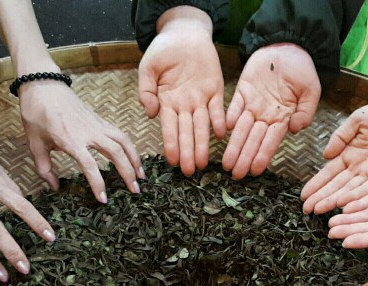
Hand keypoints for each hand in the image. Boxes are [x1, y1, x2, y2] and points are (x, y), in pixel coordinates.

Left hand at [20, 77, 144, 201]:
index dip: (98, 184)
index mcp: (70, 139)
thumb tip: (55, 188)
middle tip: (135, 191)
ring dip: (135, 159)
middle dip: (128, 173)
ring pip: (124, 141)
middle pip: (116, 152)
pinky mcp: (100, 120)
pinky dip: (130, 147)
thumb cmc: (36, 114)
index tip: (103, 199)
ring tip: (142, 176)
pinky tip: (133, 159)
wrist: (42, 85)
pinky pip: (120, 134)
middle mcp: (88, 132)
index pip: (90, 165)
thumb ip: (45, 168)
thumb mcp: (34, 144)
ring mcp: (97, 124)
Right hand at [139, 6, 225, 175]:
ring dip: (203, 144)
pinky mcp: (215, 90)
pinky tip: (220, 134)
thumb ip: (146, 91)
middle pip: (186, 132)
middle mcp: (184, 105)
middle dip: (187, 152)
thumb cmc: (163, 50)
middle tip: (190, 171)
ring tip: (203, 162)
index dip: (171, 145)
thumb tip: (151, 113)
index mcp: (166, 102)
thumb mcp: (147, 68)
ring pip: (202, 126)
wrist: (183, 32)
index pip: (169, 128)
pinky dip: (219, 120)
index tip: (172, 161)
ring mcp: (200, 99)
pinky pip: (218, 109)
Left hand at [223, 43, 319, 179]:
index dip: (263, 155)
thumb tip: (295, 129)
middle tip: (236, 174)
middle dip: (244, 157)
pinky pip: (233, 107)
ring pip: (241, 129)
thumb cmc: (302, 70)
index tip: (256, 170)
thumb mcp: (312, 90)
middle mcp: (266, 115)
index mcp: (283, 117)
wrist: (288, 46)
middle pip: (253, 139)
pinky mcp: (242, 91)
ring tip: (227, 163)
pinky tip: (223, 131)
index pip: (271, 141)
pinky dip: (228, 118)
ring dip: (234, 146)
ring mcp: (253, 104)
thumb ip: (306, 111)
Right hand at [301, 97, 367, 214]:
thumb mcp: (357, 119)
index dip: (316, 184)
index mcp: (349, 153)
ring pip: (350, 191)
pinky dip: (357, 198)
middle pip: (337, 185)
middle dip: (321, 197)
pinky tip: (344, 205)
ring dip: (335, 201)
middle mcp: (359, 166)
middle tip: (307, 210)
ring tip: (320, 210)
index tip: (304, 195)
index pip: (329, 172)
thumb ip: (340, 136)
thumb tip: (325, 155)